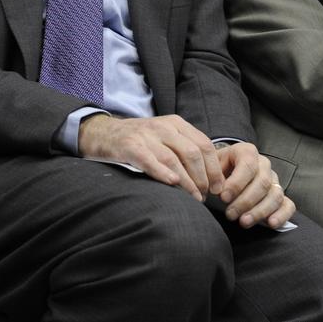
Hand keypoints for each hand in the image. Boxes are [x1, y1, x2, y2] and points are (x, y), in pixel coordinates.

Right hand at [78, 114, 223, 200]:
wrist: (104, 132)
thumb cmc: (140, 141)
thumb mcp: (164, 137)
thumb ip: (184, 149)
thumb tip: (210, 177)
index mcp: (176, 123)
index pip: (204, 144)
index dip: (214, 168)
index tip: (219, 187)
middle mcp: (163, 126)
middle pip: (192, 152)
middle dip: (203, 177)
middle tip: (205, 196)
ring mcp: (146, 135)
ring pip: (173, 159)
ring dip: (187, 182)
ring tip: (194, 198)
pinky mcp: (130, 146)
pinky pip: (150, 160)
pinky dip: (163, 173)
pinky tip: (173, 184)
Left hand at [215, 142, 294, 229]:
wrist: (223, 172)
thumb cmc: (216, 170)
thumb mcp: (212, 167)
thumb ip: (214, 175)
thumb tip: (217, 190)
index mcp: (247, 152)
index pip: (248, 164)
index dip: (237, 183)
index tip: (223, 197)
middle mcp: (264, 164)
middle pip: (263, 182)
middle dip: (245, 201)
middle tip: (230, 214)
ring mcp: (274, 180)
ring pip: (275, 195)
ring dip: (260, 211)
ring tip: (244, 222)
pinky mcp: (280, 196)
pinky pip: (288, 205)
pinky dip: (282, 215)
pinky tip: (271, 224)